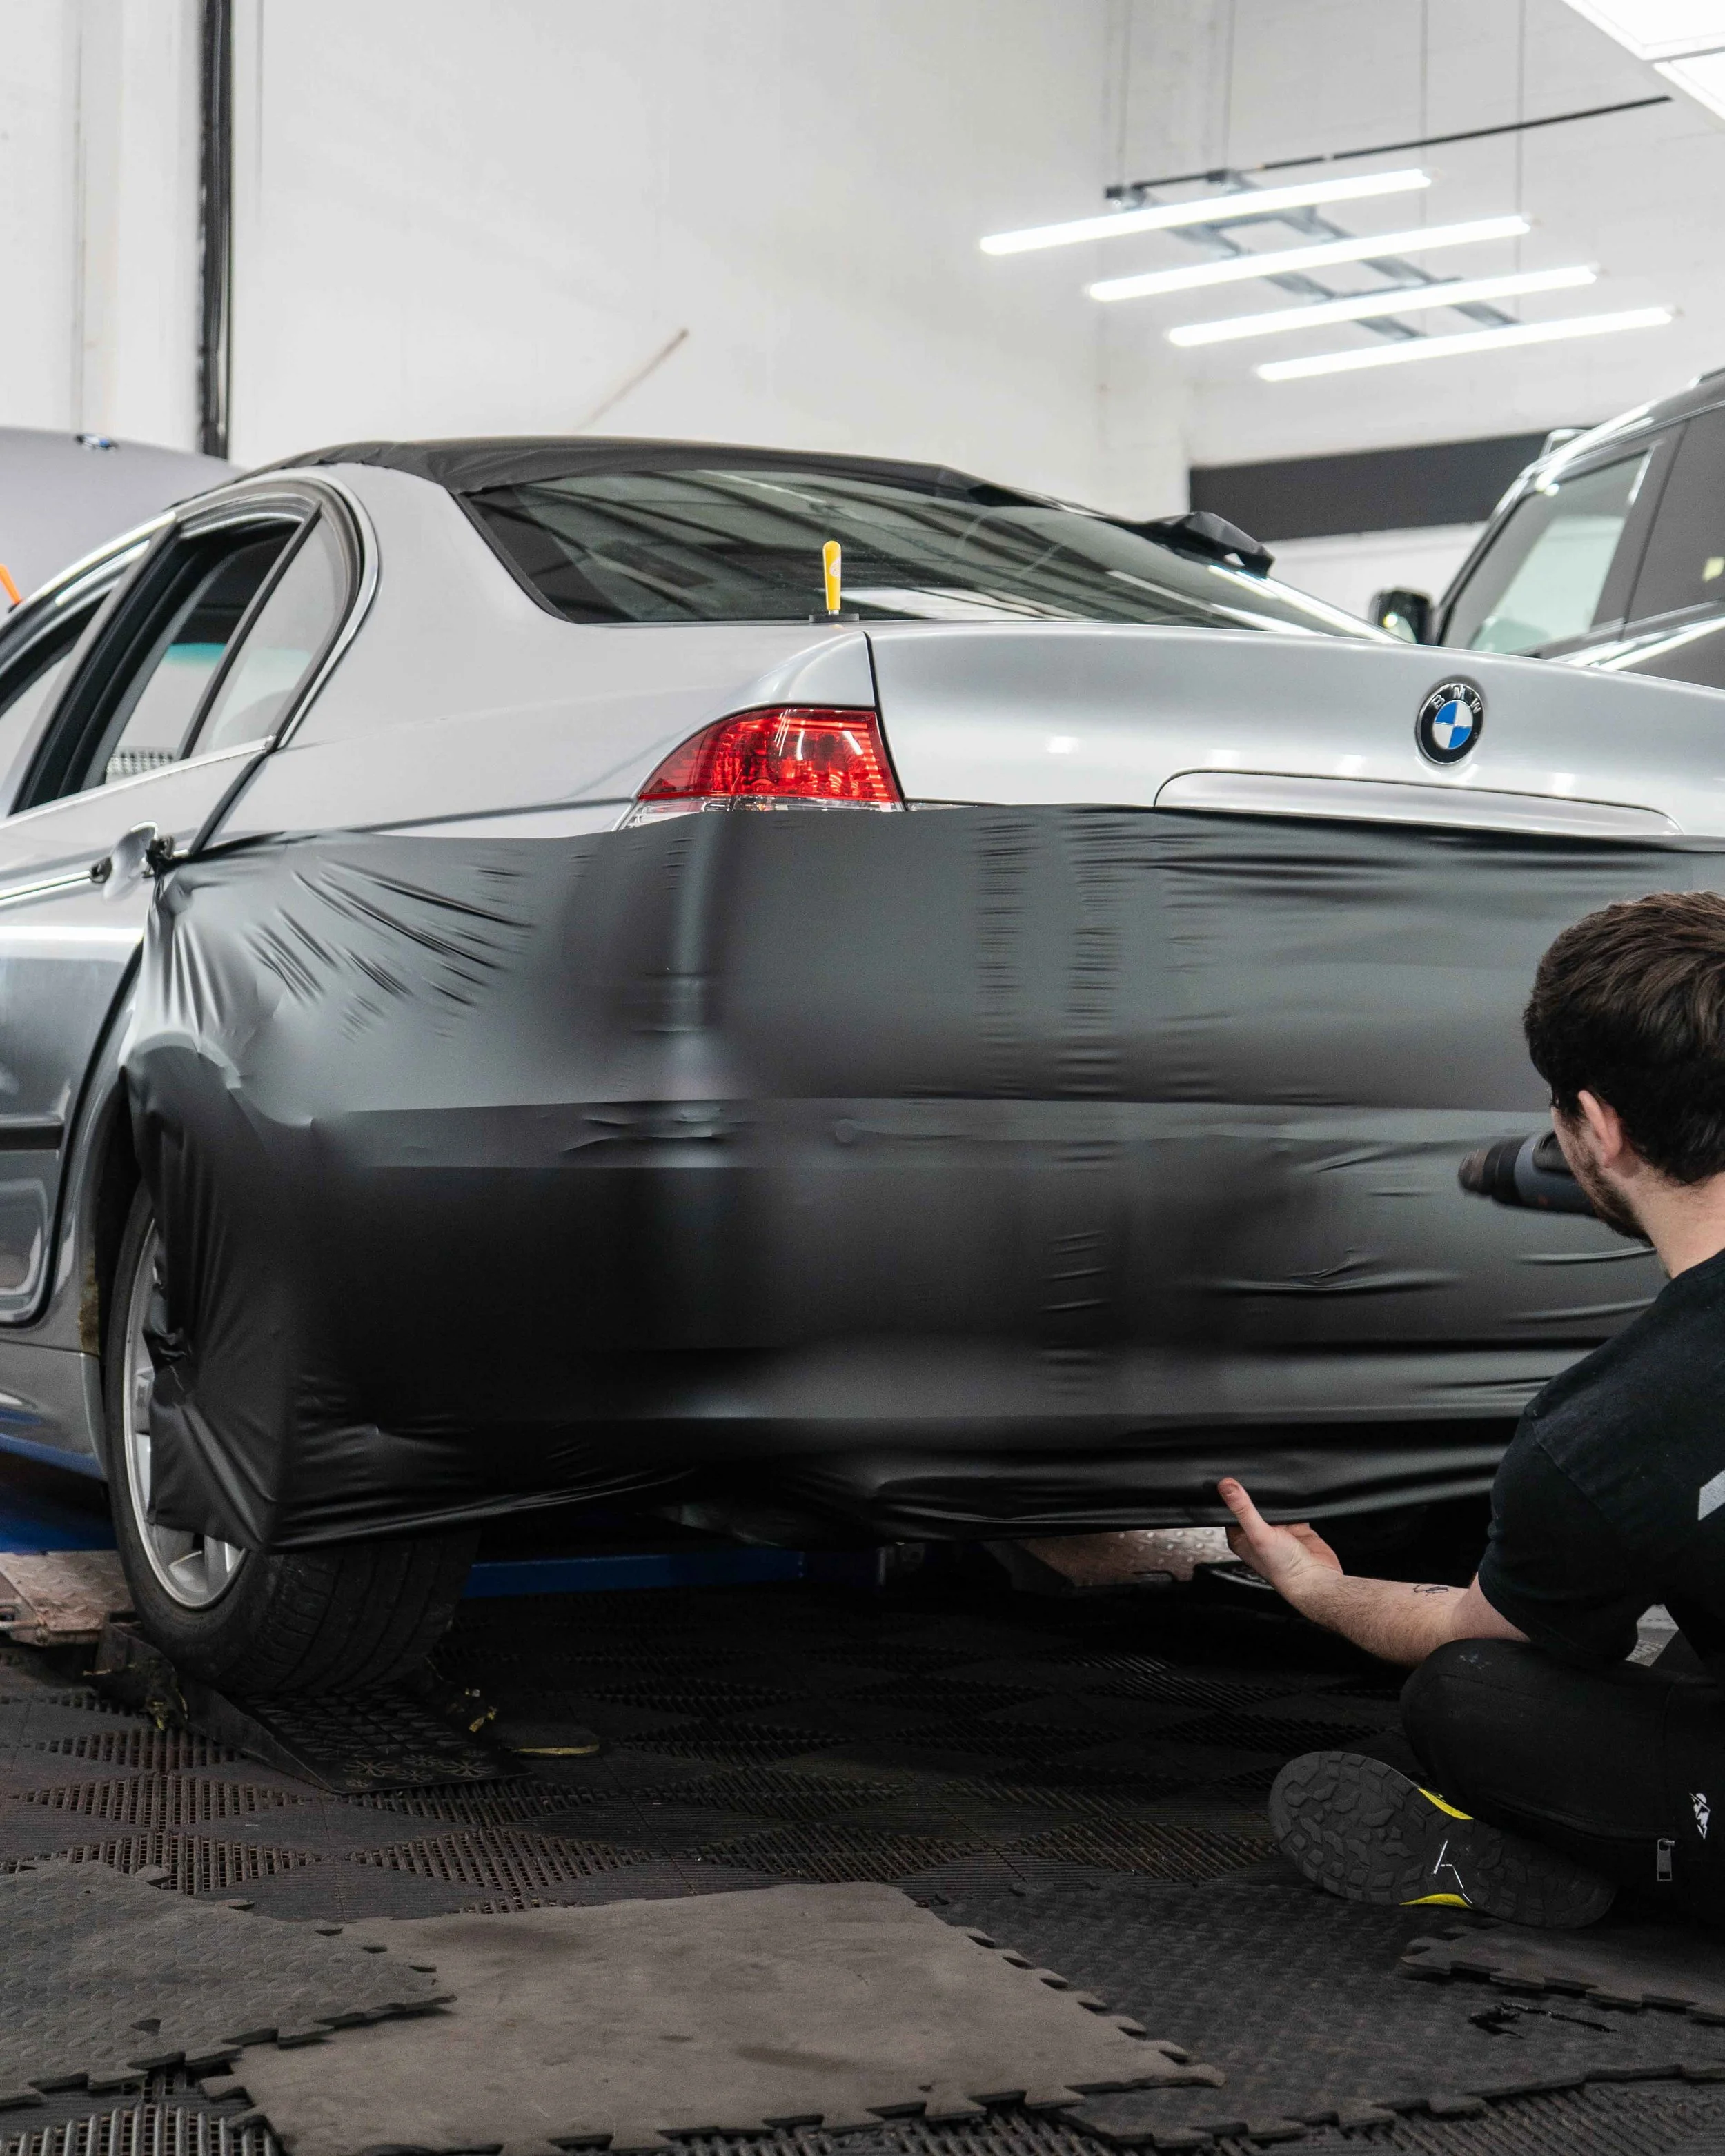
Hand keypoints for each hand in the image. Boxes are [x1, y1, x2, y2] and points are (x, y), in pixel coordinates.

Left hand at [1217, 1478, 1342, 1607]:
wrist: (1315, 1579)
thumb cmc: (1283, 1568)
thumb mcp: (1258, 1534)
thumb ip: (1243, 1509)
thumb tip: (1226, 1487)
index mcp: (1241, 1538)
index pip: (1230, 1511)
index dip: (1230, 1497)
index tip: (1230, 1478)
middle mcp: (1258, 1535)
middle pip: (1252, 1506)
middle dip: (1254, 1495)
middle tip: (1253, 1477)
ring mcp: (1278, 1531)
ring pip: (1273, 1508)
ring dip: (1275, 1500)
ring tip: (1274, 1486)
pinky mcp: (1296, 1528)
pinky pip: (1292, 1510)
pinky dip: (1292, 1504)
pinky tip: (1292, 1498)